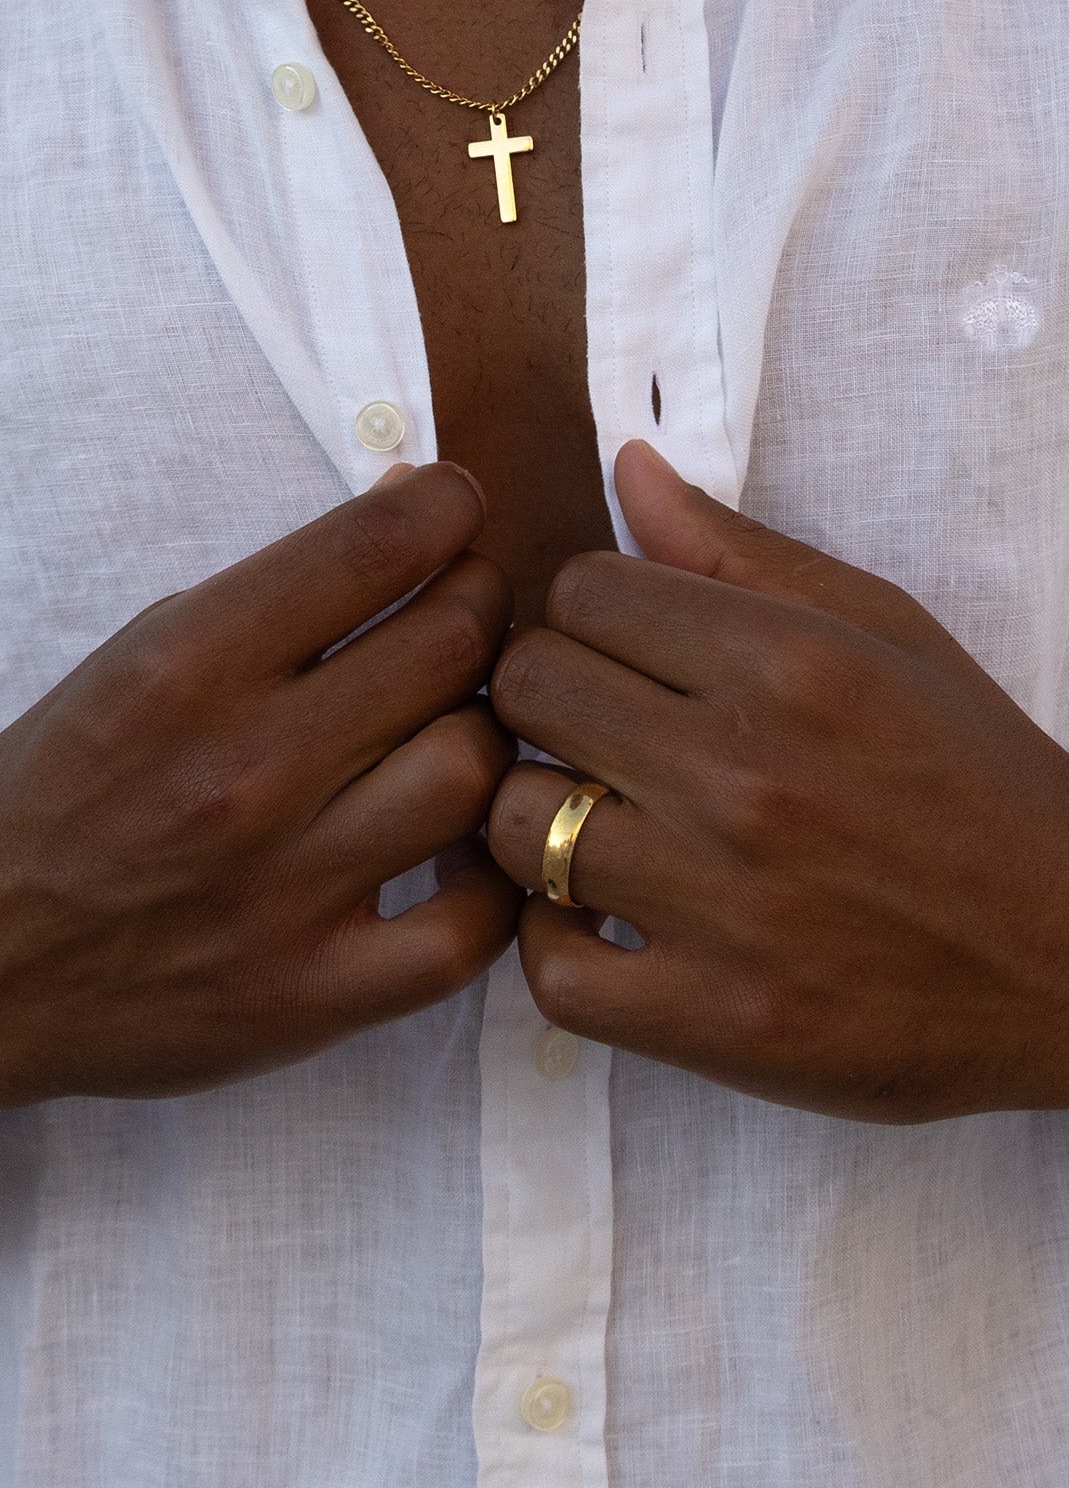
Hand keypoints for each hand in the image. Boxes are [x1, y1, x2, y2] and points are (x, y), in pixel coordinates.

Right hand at [0, 465, 518, 1141]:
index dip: (449, 509)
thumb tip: (413, 513)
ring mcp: (281, 891)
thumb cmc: (53, 795)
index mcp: (185, 666)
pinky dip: (494, 882)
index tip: (455, 511)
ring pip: (474, 771)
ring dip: (488, 735)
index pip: (377, 548)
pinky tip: (467, 851)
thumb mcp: (133, 659)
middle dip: (479, 607)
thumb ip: (272, 598)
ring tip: (456, 731)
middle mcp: (240, 770)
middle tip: (465, 617)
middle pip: (451, 646)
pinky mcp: (309, 996)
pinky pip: (470, 931)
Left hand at [488, 441, 1068, 1123]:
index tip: (620, 651)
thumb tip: (627, 467)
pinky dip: (553, 941)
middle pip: (527, 688)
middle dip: (545, 697)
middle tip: (593, 730)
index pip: (580, 591)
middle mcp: (746, 775)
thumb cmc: (975, 784)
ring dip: (535, 816)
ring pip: (513, 821)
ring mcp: (723, 905)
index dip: (586, 614)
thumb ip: (740, 551)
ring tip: (592, 823)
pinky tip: (600, 917)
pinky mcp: (714, 1020)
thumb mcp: (887, 633)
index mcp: (790, 663)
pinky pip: (548, 969)